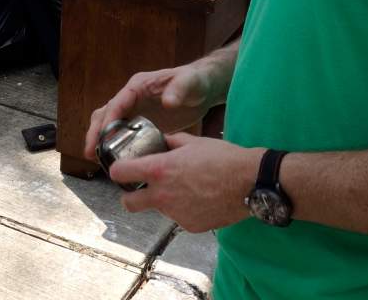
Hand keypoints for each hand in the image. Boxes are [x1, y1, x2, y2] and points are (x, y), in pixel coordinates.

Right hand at [82, 59, 224, 160]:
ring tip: (96, 159)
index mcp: (138, 86)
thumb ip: (179, 89)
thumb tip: (167, 102)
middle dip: (95, 132)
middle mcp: (131, 97)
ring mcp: (135, 109)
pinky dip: (114, 143)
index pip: (117, 102)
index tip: (102, 137)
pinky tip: (115, 159)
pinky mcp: (140, 121)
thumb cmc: (194, 81)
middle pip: (106, 113)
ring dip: (100, 138)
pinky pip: (122, 132)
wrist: (203, 88)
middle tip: (91, 152)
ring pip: (109, 123)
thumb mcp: (189, 83)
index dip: (108, 120)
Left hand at [111, 134, 259, 231]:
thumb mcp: (192, 142)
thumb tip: (161, 142)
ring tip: (185, 188)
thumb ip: (170, 142)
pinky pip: (179, 217)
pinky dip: (184, 210)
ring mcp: (176, 214)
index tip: (122, 168)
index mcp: (159, 170)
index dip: (117, 169)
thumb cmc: (222, 158)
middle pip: (128, 203)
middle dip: (129, 196)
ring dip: (163, 201)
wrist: (250, 182)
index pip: (119, 173)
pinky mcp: (190, 226)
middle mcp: (162, 195)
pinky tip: (199, 199)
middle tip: (141, 188)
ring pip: (158, 209)